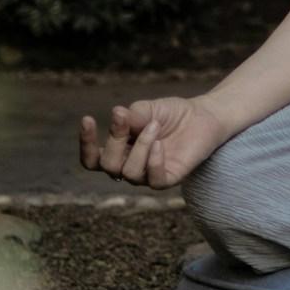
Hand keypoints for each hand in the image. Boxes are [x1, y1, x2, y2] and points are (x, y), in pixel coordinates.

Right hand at [78, 96, 229, 189]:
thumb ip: (130, 116)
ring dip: (140, 146)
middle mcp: (131, 166)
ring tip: (155, 126)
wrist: (204, 115)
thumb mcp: (147, 109)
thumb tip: (117, 114)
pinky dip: (153, 162)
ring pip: (129, 172)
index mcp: (120, 152)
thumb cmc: (172, 113)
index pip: (92, 159)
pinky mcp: (170, 178)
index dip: (86, 144)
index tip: (87, 119)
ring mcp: (149, 174)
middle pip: (107, 165)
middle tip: (128, 118)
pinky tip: (160, 144)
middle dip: (115, 140)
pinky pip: (154, 180)